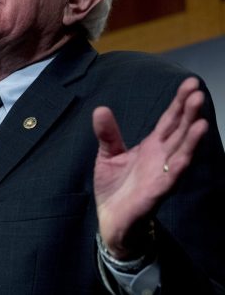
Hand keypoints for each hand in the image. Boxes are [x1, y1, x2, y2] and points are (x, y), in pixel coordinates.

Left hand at [92, 77, 207, 258]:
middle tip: (198, 92)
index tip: (190, 83)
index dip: (179, 102)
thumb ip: (107, 134)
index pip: (169, 120)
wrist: (111, 220)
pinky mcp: (156, 193)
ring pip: (180, 153)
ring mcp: (161, 174)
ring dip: (191, 138)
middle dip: (189, 113)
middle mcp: (161, 158)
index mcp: (151, 146)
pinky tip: (186, 155)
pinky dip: (179, 166)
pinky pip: (170, 179)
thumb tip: (100, 108)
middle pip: (179, 131)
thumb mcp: (108, 155)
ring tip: (201, 120)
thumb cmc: (115, 187)